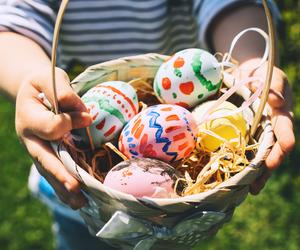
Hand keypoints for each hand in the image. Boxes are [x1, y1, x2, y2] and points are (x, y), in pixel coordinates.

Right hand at [16, 66, 91, 208]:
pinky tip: (77, 199)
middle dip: (60, 173)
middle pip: (44, 159)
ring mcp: (37, 148)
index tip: (87, 117)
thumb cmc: (43, 83)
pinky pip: (54, 172)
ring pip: (49, 171)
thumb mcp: (48, 77)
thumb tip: (83, 113)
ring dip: (63, 188)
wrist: (33, 91)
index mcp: (28, 116)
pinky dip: (64, 187)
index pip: (51, 127)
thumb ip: (61, 90)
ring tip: (80, 204)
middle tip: (75, 187)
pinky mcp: (46, 154)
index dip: (70, 122)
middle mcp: (30, 137)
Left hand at [235, 58, 294, 193]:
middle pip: (272, 151)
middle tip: (256, 184)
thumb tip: (276, 101)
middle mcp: (272, 128)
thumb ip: (273, 86)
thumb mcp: (269, 76)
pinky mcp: (246, 134)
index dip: (283, 143)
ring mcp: (259, 133)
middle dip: (266, 168)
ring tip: (248, 189)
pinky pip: (246, 150)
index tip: (278, 155)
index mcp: (281, 114)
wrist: (248, 75)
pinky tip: (235, 177)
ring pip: (260, 156)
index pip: (284, 130)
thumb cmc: (262, 75)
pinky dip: (242, 164)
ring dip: (256, 173)